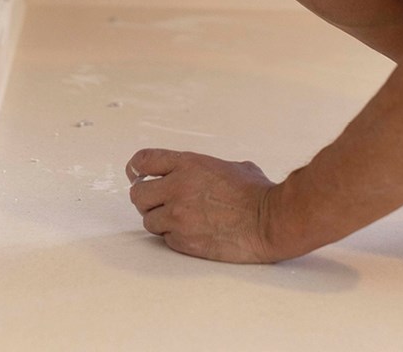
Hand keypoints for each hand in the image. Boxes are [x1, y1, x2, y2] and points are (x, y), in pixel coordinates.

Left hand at [126, 148, 277, 262]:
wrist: (267, 221)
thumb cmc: (256, 193)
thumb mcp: (231, 166)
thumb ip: (206, 170)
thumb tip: (202, 176)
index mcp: (188, 164)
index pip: (144, 161)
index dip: (135, 168)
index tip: (135, 173)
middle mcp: (177, 188)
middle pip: (137, 194)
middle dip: (146, 198)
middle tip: (157, 201)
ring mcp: (177, 216)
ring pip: (149, 220)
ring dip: (160, 219)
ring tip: (181, 219)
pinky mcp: (182, 241)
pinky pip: (165, 239)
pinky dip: (174, 236)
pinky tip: (193, 232)